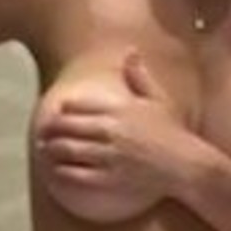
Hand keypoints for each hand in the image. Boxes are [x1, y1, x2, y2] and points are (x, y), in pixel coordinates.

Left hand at [35, 50, 186, 204]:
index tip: (55, 112)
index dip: (63, 110)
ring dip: (53, 150)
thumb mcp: (159, 100)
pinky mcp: (111, 178)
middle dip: (51, 130)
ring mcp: (111, 155)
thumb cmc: (173, 132)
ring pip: (69, 150)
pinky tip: (56, 172)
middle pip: (69, 127)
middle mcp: (113, 131)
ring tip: (45, 150)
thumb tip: (131, 51)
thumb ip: (140, 76)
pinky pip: (78, 174)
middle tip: (42, 133)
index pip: (79, 106)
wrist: (187, 165)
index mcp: (120, 109)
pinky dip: (63, 172)